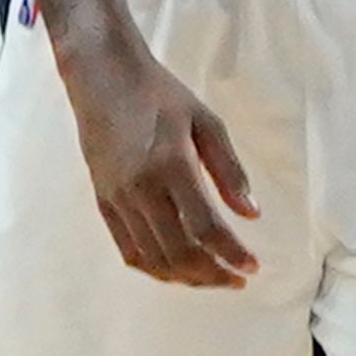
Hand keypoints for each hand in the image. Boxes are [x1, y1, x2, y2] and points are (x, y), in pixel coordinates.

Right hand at [63, 32, 258, 286]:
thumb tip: (251, 214)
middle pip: (179, 252)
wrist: (102, 76)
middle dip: (213, 275)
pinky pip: (128, 249)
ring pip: (153, 258)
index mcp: (171, 165)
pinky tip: (175, 270)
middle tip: (237, 279)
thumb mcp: (205, 121)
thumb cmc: (159, 94)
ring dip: (186, 277)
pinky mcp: (102, 201)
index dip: (232, 254)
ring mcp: (117, 197)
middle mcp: (141, 188)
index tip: (253, 267)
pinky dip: (154, 269)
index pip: (205, 227)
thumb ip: (230, 170)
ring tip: (211, 278)